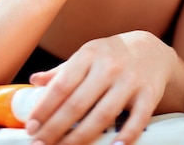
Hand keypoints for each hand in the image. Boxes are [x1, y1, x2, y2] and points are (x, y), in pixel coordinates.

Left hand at [25, 31, 175, 144]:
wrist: (152, 49)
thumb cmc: (113, 55)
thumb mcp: (88, 54)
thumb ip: (63, 70)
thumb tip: (34, 81)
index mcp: (89, 54)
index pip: (62, 84)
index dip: (45, 107)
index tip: (31, 126)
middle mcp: (108, 66)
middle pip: (78, 103)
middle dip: (56, 128)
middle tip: (40, 144)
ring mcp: (129, 80)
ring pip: (103, 115)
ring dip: (80, 138)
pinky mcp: (149, 94)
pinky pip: (137, 119)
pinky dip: (126, 136)